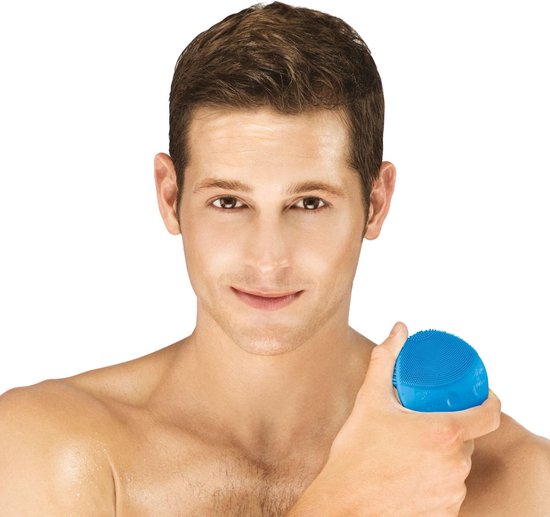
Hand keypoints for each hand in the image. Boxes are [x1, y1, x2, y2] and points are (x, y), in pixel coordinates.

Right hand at [287, 322, 501, 515]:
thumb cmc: (356, 450)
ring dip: (446, 454)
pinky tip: (417, 474)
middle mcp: (455, 465)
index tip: (477, 395)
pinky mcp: (445, 513)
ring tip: (420, 446)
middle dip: (454, 426)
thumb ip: (385, 358)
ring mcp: (452, 492)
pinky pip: (451, 490)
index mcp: (444, 433)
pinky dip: (439, 479)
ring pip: (459, 465)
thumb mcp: (370, 398)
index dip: (489, 401)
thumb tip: (400, 328)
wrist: (344, 501)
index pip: (489, 414)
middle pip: (470, 438)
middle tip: (430, 418)